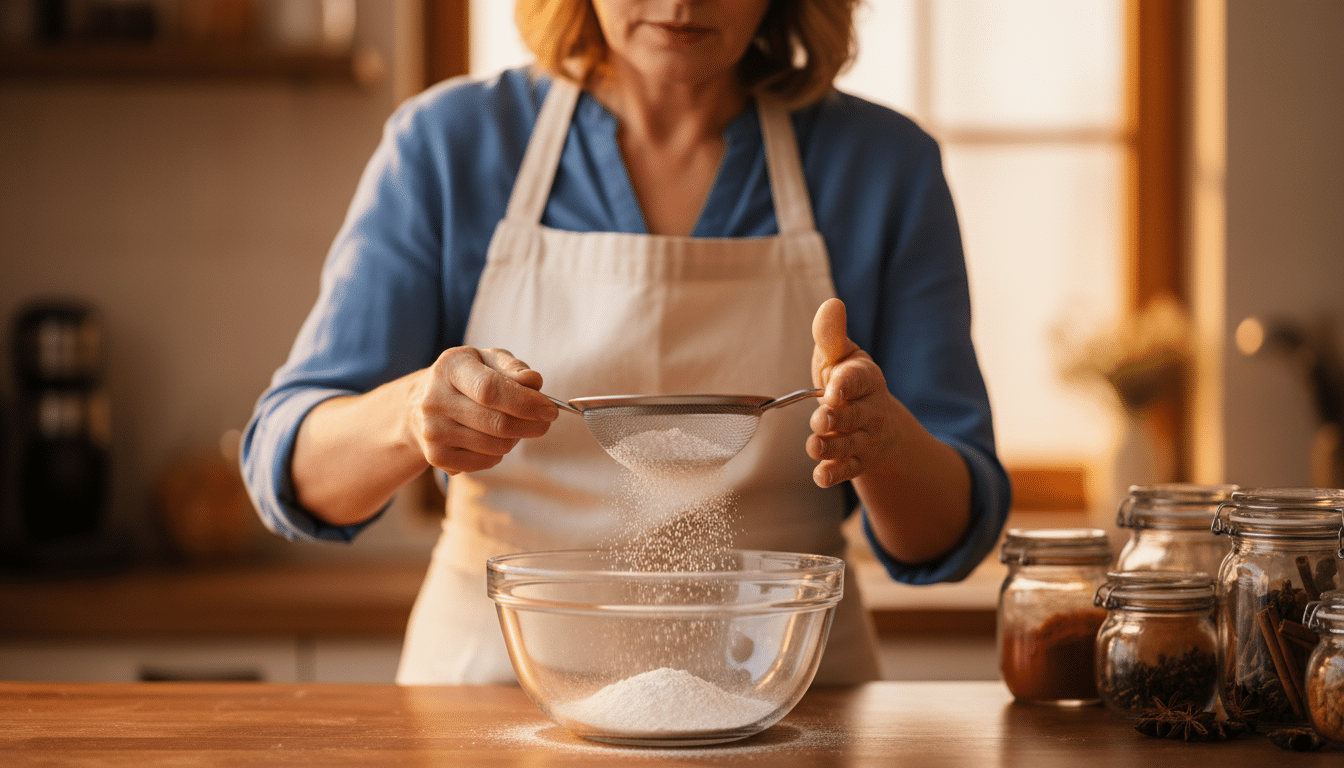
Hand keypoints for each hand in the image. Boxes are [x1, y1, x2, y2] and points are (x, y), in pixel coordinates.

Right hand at [408, 347, 558, 474]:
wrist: (423, 402)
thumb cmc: (468, 377)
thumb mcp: (489, 360)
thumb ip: (513, 368)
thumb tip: (533, 382)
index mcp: (450, 368)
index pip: (489, 390)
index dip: (525, 402)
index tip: (550, 409)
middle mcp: (434, 400)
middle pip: (496, 423)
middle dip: (531, 425)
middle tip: (546, 421)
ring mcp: (432, 431)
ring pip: (495, 446)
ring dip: (516, 438)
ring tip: (513, 425)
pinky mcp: (436, 457)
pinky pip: (486, 462)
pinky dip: (500, 453)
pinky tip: (492, 438)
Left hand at [807, 298, 902, 487]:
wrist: (876, 421)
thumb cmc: (848, 381)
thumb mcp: (841, 357)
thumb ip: (831, 336)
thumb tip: (832, 305)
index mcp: (866, 378)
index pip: (860, 379)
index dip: (846, 384)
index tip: (832, 389)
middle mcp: (871, 410)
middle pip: (856, 416)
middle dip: (838, 419)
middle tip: (820, 419)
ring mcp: (866, 438)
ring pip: (850, 445)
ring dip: (832, 447)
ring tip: (814, 445)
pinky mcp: (858, 461)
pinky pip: (848, 471)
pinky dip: (834, 474)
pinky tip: (820, 475)